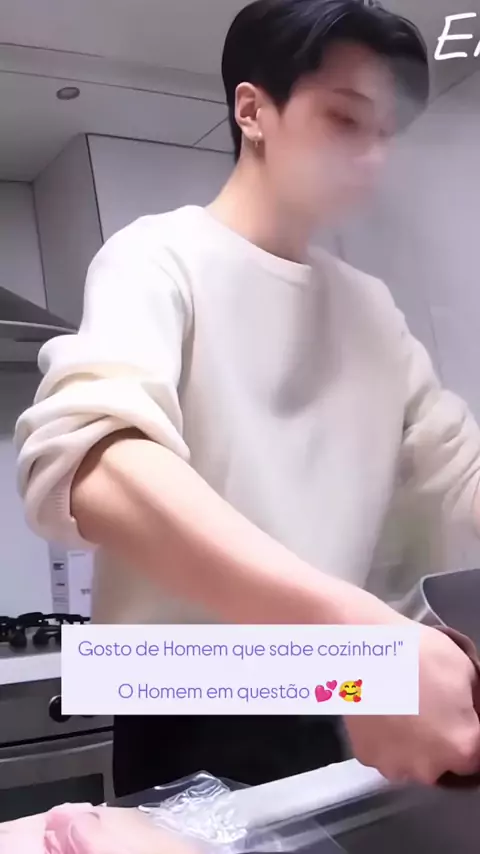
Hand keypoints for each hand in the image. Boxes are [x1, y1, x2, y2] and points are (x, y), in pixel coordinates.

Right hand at [345, 624, 479, 783]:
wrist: (363, 646)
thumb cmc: (418, 653)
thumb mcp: (466, 670)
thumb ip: (475, 703)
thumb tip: (471, 714)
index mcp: (461, 748)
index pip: (476, 755)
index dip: (469, 732)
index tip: (456, 713)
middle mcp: (428, 769)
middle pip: (443, 763)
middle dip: (440, 740)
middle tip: (428, 706)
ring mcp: (394, 766)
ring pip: (412, 761)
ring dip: (412, 744)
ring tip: (401, 707)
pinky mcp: (365, 756)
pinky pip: (384, 753)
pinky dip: (386, 739)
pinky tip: (382, 711)